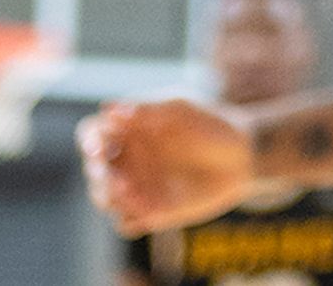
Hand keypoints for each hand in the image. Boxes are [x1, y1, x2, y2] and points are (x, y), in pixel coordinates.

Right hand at [79, 96, 257, 235]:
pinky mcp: (148, 213)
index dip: (90, 142)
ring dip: (111, 198)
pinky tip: (151, 212)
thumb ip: (147, 111)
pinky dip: (132, 218)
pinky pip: (126, 224)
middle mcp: (125, 160)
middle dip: (100, 175)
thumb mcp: (182, 112)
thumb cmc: (211, 126)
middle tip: (117, 179)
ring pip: (104, 199)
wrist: (243, 158)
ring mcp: (134, 187)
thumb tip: (109, 108)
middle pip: (94, 170)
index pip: (92, 134)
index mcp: (127, 130)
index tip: (100, 148)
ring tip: (131, 193)